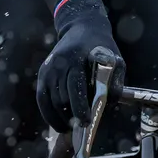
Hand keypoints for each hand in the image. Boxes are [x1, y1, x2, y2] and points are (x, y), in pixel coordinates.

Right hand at [36, 13, 124, 132]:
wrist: (82, 28)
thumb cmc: (102, 47)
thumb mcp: (115, 60)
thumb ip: (115, 82)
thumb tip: (107, 105)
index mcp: (76, 58)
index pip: (75, 87)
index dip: (80, 107)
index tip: (85, 122)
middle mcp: (58, 64)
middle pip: (61, 98)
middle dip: (70, 116)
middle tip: (81, 129)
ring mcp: (47, 69)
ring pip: (51, 101)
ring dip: (60, 118)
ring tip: (71, 129)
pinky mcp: (42, 74)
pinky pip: (42, 99)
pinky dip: (48, 114)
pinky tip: (58, 124)